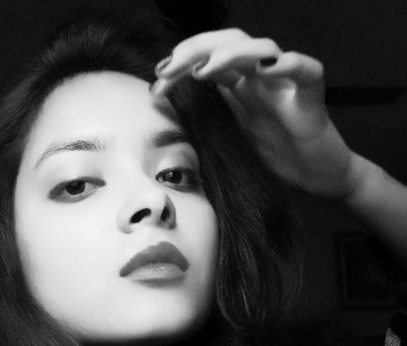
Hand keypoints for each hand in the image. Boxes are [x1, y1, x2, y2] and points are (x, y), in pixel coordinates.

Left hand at [152, 29, 361, 198]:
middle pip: (229, 43)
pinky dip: (290, 64)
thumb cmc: (272, 158)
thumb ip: (203, 123)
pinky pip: (307, 71)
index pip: (206, 59)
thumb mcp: (226, 140)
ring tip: (203, 69)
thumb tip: (162, 123)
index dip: (179, 66)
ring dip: (230, 53)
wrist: (314, 178)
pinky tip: (267, 68)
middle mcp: (260, 78)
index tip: (156, 89)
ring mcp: (285, 85)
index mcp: (238, 87)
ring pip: (263, 48)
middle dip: (194, 49)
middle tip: (166, 70)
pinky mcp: (311, 100)